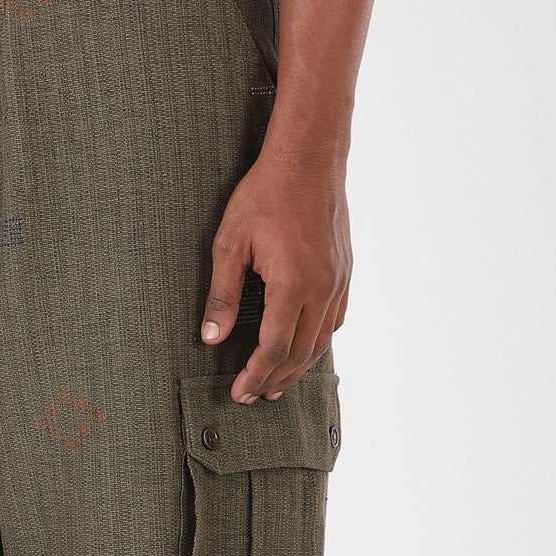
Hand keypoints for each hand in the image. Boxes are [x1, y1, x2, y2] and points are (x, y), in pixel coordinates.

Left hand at [200, 149, 351, 402]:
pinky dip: (319, 342)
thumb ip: (222, 294)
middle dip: (274, 380)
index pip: (273, 350)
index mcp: (291, 286)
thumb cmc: (265, 195)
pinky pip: (336, 320)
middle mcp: (321, 290)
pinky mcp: (345, 272)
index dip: (255, 376)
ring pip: (321, 342)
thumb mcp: (230, 243)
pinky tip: (305, 349)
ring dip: (298, 368)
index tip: (239, 393)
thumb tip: (211, 338)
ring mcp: (338, 282)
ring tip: (277, 384)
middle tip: (253, 396)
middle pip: (299, 354)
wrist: (308, 158)